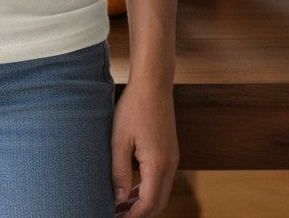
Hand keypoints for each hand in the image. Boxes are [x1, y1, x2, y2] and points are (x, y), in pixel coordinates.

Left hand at [110, 81, 178, 217]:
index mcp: (158, 164)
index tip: (116, 216)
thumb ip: (119, 171)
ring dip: (144, 201)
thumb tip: (120, 198)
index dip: (132, 215)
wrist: (153, 83)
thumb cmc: (134, 107)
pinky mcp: (170, 151)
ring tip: (121, 202)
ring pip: (161, 192)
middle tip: (118, 212)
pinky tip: (133, 185)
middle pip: (158, 203)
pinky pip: (162, 179)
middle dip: (139, 213)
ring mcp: (173, 158)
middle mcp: (170, 165)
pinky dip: (149, 188)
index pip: (148, 204)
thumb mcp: (119, 140)